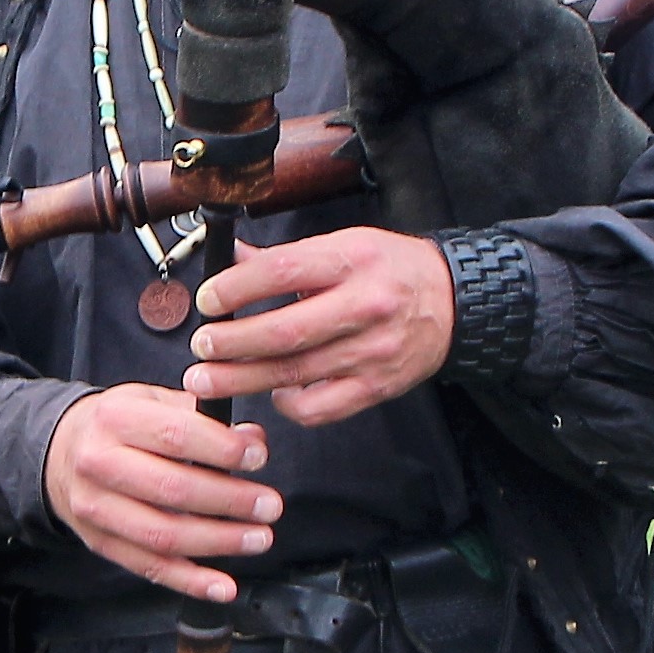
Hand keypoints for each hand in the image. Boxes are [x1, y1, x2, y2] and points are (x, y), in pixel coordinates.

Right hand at [45, 384, 277, 602]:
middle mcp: (99, 463)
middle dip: (229, 501)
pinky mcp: (100, 543)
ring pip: (162, 535)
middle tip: (269, 505)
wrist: (61, 454)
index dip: (222, 450)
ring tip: (259, 538)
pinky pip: (150, 568)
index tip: (258, 459)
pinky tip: (224, 586)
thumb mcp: (154, 402)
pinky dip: (191, 582)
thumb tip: (253, 441)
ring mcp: (96, 508)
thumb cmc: (119, 427)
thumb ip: (204, 418)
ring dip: (219, 542)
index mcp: (115, 418)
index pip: (175, 435)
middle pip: (171, 489)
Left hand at [183, 227, 454, 425]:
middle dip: (232, 343)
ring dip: (243, 379)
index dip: (236, 288)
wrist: (452, 301)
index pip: (282, 272)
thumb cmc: (390, 270)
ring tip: (207, 379)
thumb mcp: (343, 245)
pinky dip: (288, 405)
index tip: (208, 299)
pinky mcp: (377, 387)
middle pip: (285, 332)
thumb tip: (230, 257)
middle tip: (201, 346)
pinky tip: (272, 393)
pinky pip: (321, 407)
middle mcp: (364, 306)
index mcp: (351, 261)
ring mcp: (372, 351)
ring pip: (296, 373)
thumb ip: (285, 258)